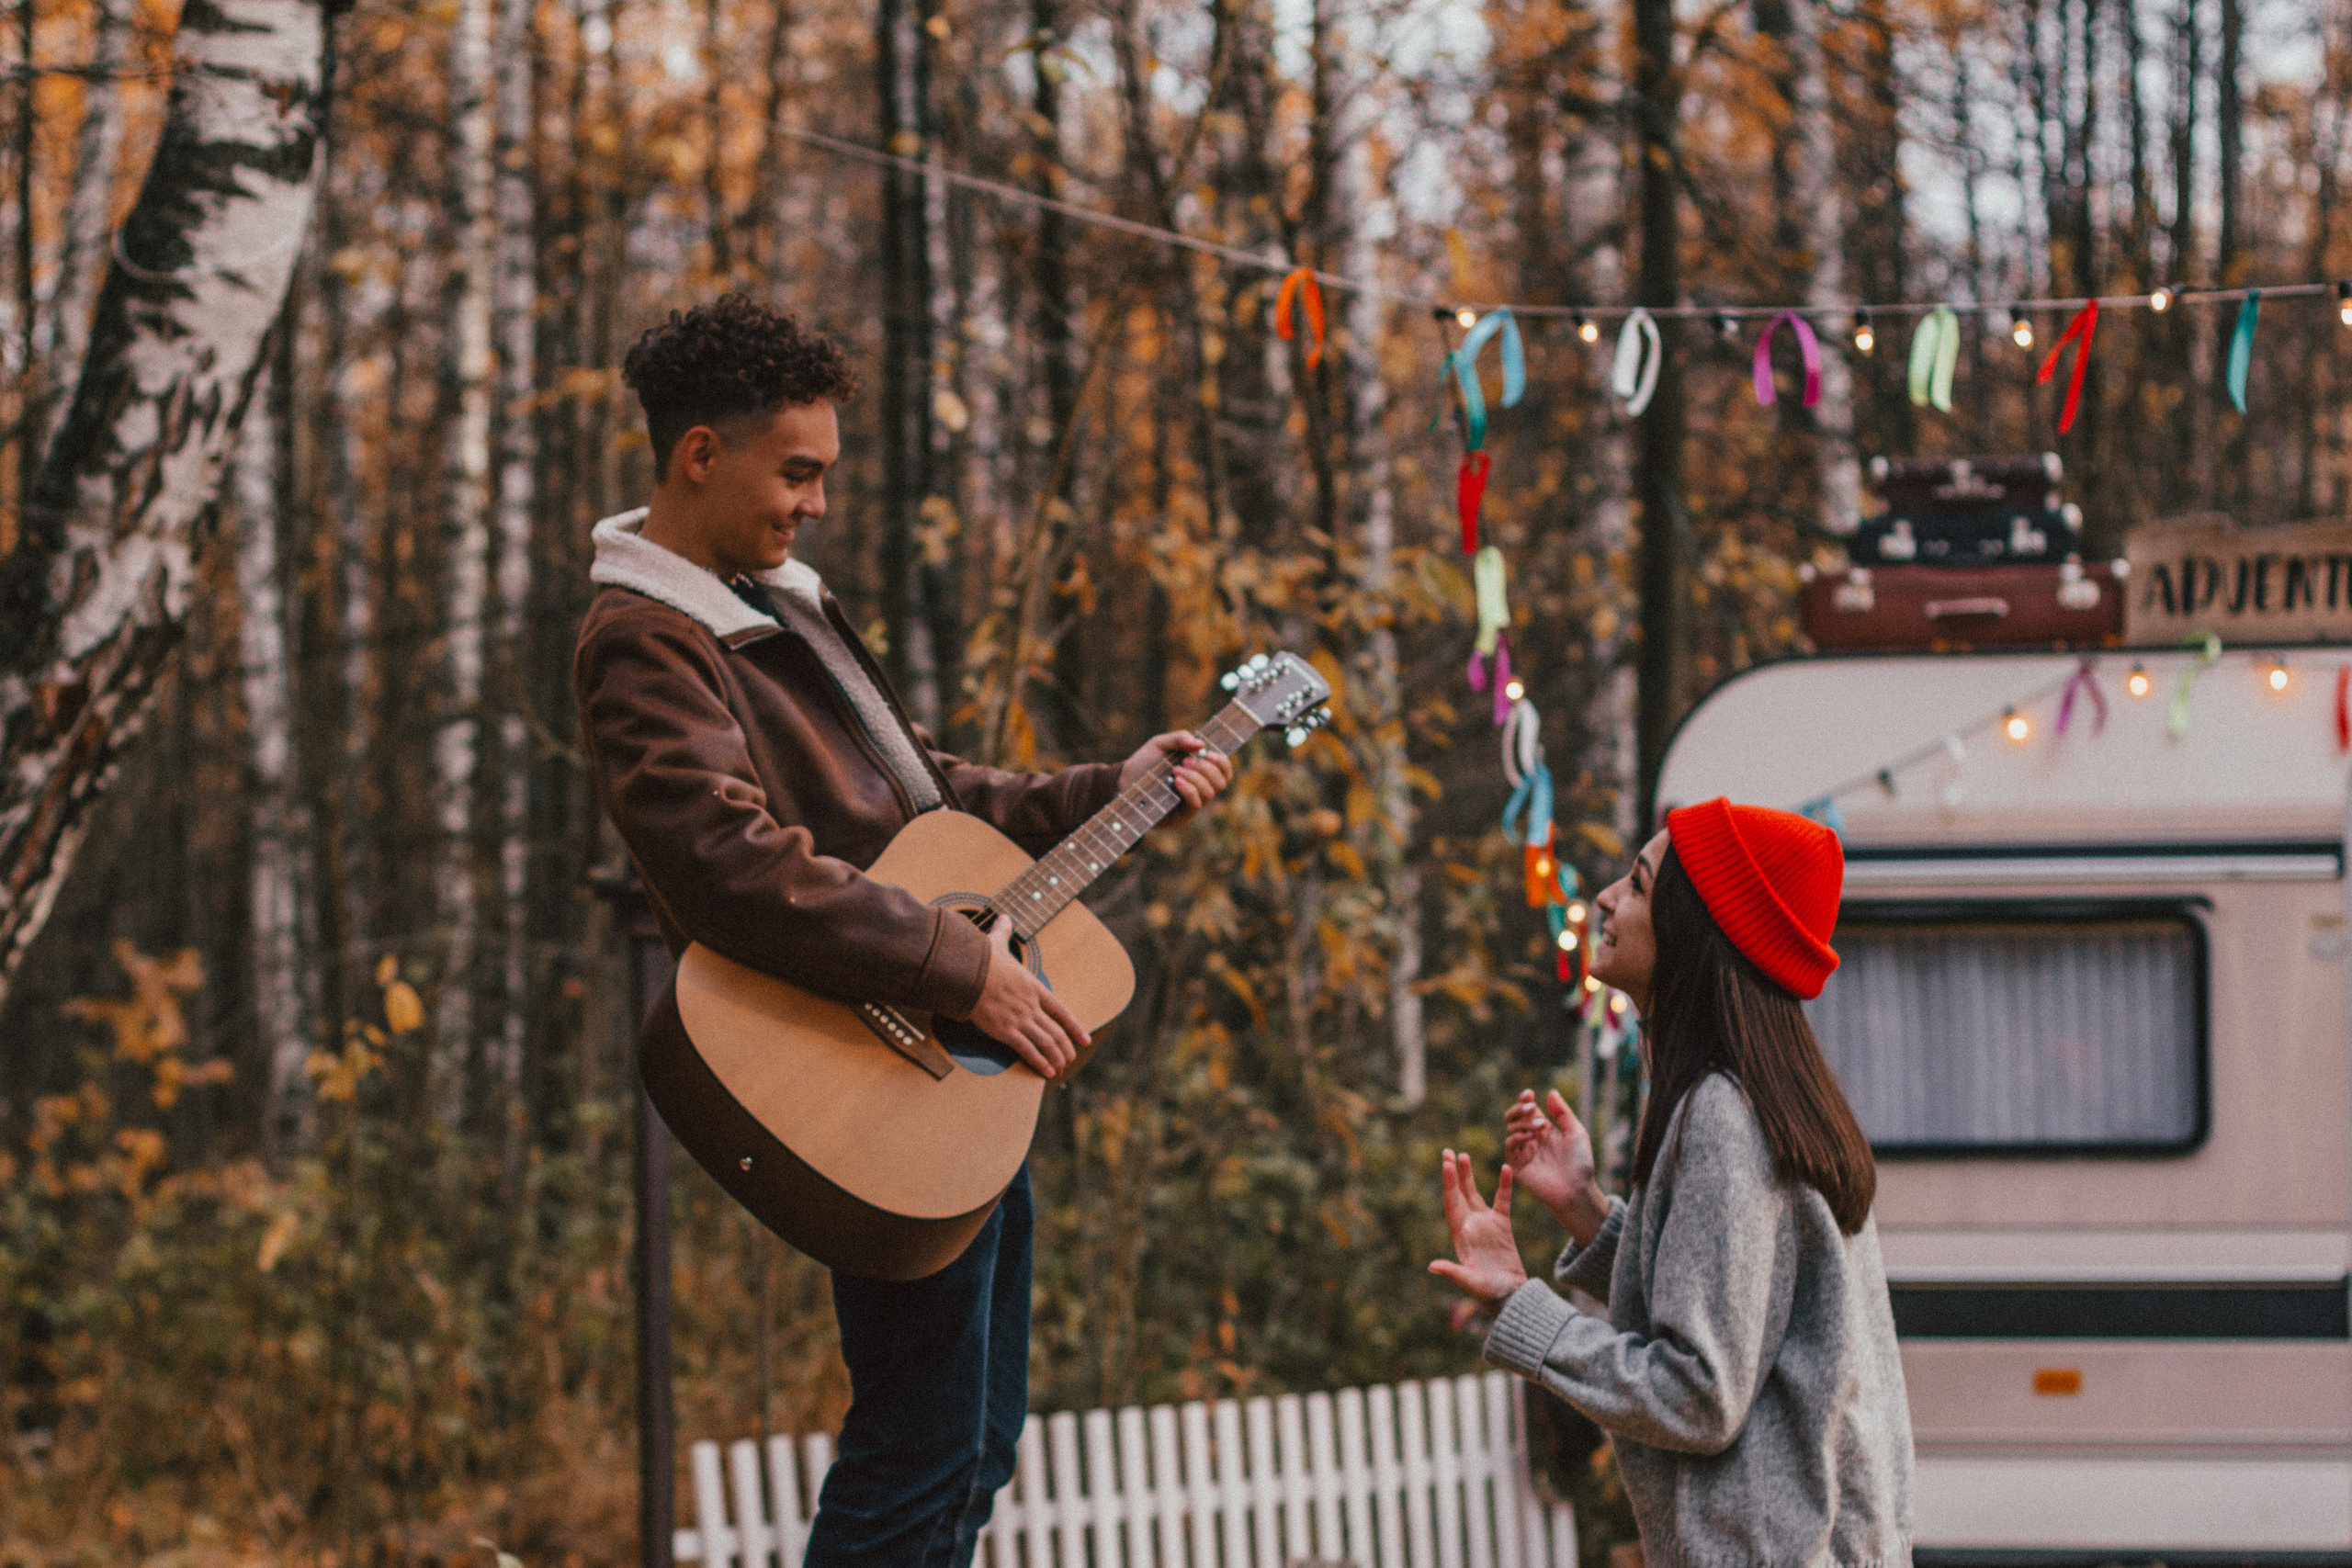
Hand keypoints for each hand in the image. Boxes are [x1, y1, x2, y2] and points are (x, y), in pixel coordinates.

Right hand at [964, 920, 1089, 1080]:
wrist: (966, 972)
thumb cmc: (980, 958)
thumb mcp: (997, 943)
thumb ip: (1004, 933)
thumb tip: (1004, 917)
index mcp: (1034, 987)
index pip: (1061, 1010)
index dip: (1075, 1027)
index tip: (1085, 1039)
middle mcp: (1031, 1005)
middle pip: (1057, 1031)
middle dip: (1066, 1049)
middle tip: (1070, 1060)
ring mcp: (1020, 1019)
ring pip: (1047, 1043)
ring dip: (1057, 1058)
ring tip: (1061, 1070)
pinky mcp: (1005, 1031)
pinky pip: (1028, 1050)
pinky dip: (1039, 1063)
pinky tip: (1047, 1073)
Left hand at [1119, 731, 1232, 830]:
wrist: (1123, 781)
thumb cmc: (1143, 763)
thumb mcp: (1160, 744)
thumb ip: (1180, 738)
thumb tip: (1202, 744)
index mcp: (1200, 772)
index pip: (1224, 771)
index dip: (1222, 762)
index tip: (1209, 753)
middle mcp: (1200, 789)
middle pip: (1221, 782)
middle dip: (1206, 768)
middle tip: (1185, 761)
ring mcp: (1192, 804)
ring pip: (1210, 792)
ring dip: (1196, 777)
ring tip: (1175, 770)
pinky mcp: (1182, 817)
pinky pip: (1196, 804)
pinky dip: (1190, 789)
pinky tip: (1176, 781)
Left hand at [1428, 1150, 1528, 1313]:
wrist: (1509, 1296)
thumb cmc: (1488, 1292)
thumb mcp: (1469, 1282)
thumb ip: (1453, 1272)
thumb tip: (1432, 1267)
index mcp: (1459, 1235)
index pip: (1451, 1203)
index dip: (1448, 1184)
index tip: (1446, 1164)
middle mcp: (1469, 1226)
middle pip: (1458, 1194)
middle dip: (1453, 1174)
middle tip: (1448, 1151)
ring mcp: (1485, 1224)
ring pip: (1474, 1194)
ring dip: (1469, 1176)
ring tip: (1464, 1155)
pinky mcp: (1502, 1226)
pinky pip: (1502, 1201)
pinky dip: (1504, 1186)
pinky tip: (1505, 1169)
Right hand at [1506, 1089, 1609, 1244]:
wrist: (1578, 1190)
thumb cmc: (1580, 1163)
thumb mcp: (1576, 1133)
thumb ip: (1563, 1113)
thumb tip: (1550, 1092)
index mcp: (1544, 1130)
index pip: (1528, 1110)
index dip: (1525, 1100)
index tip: (1529, 1093)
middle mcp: (1531, 1139)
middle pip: (1513, 1117)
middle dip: (1519, 1108)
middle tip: (1531, 1107)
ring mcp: (1524, 1152)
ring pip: (1510, 1129)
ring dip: (1521, 1122)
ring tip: (1539, 1125)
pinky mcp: (1518, 1165)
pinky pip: (1510, 1146)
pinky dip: (1517, 1137)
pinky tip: (1531, 1136)